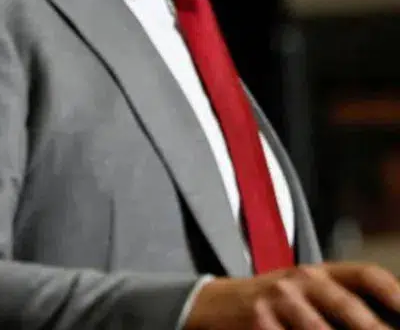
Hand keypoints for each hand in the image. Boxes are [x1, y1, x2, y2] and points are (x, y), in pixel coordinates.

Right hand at [185, 263, 399, 328]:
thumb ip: (341, 300)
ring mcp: (277, 302)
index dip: (395, 294)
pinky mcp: (259, 323)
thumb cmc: (272, 303)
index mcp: (319, 271)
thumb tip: (385, 319)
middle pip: (349, 307)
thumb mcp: (305, 290)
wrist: (213, 304)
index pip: (366, 276)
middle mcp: (299, 281)